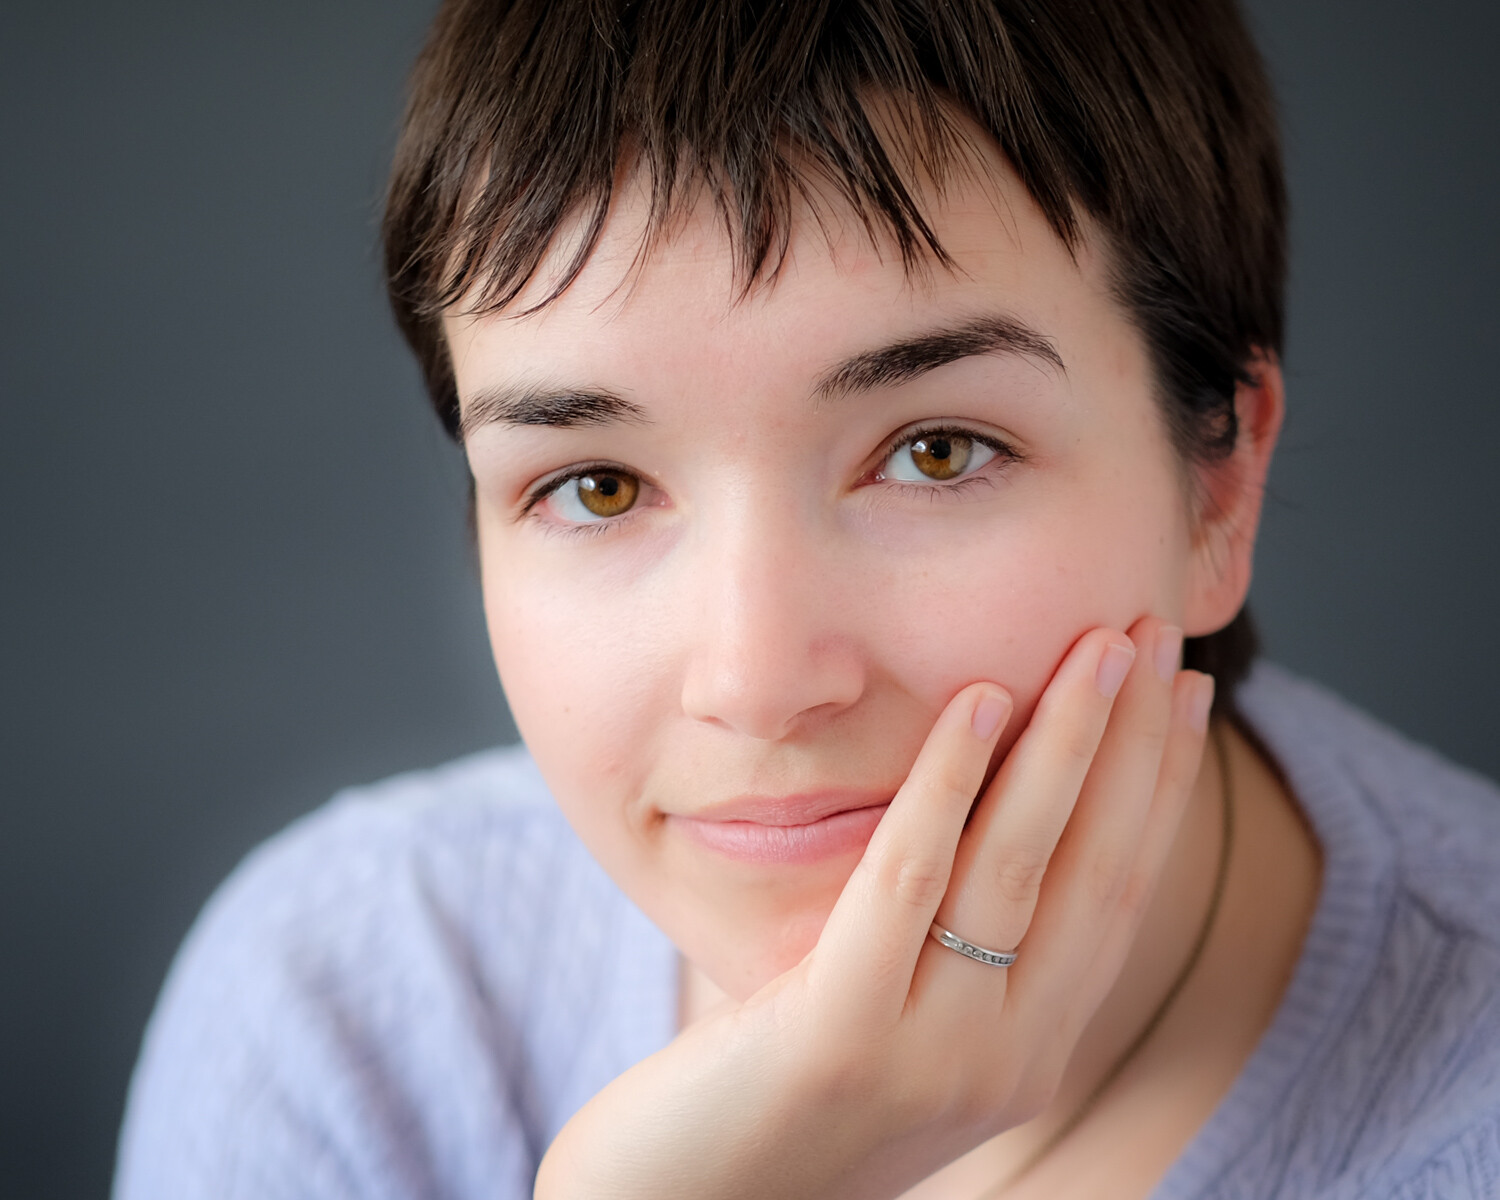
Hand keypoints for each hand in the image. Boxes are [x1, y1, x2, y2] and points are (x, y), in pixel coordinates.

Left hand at [534, 618, 1213, 1199]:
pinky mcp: (844, 1038)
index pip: (1119, 895)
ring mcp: (934, 1055)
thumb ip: (949, 945)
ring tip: (1095, 646)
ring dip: (1067, 745)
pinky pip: (911, 884)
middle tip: (1155, 631)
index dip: (1157, 787)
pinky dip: (949, 785)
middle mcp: (1007, 1059)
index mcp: (1028, 1050)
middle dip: (1134, 744)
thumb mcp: (894, 1024)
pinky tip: (977, 700)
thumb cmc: (776, 1100)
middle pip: (1095, 871)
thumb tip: (980, 820)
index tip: (1181, 691)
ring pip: (1021, 869)